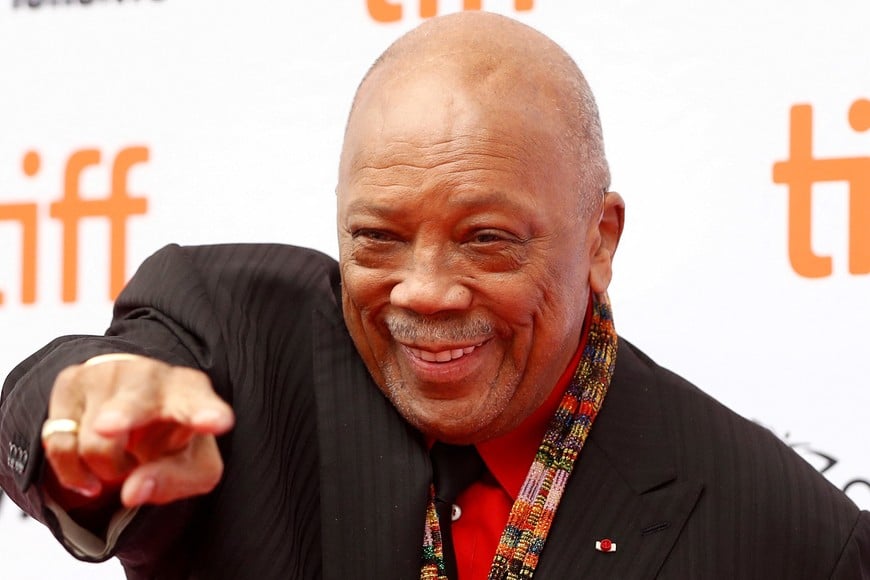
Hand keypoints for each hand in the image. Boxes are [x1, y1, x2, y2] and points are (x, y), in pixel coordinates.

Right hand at [41, 354, 234, 508]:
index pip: (199, 404)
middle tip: (110, 427)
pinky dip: (71, 468)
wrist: (135, 408)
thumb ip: (171, 482)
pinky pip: (59, 440)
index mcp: (192, 393)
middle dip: (123, 413)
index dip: (206, 413)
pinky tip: (89, 470)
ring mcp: (108, 373)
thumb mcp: (191, 470)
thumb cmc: (172, 441)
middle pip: (136, 401)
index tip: (218, 422)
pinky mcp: (72, 380)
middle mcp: (152, 376)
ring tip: (123, 460)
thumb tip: (132, 493)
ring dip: (104, 467)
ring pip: (93, 439)